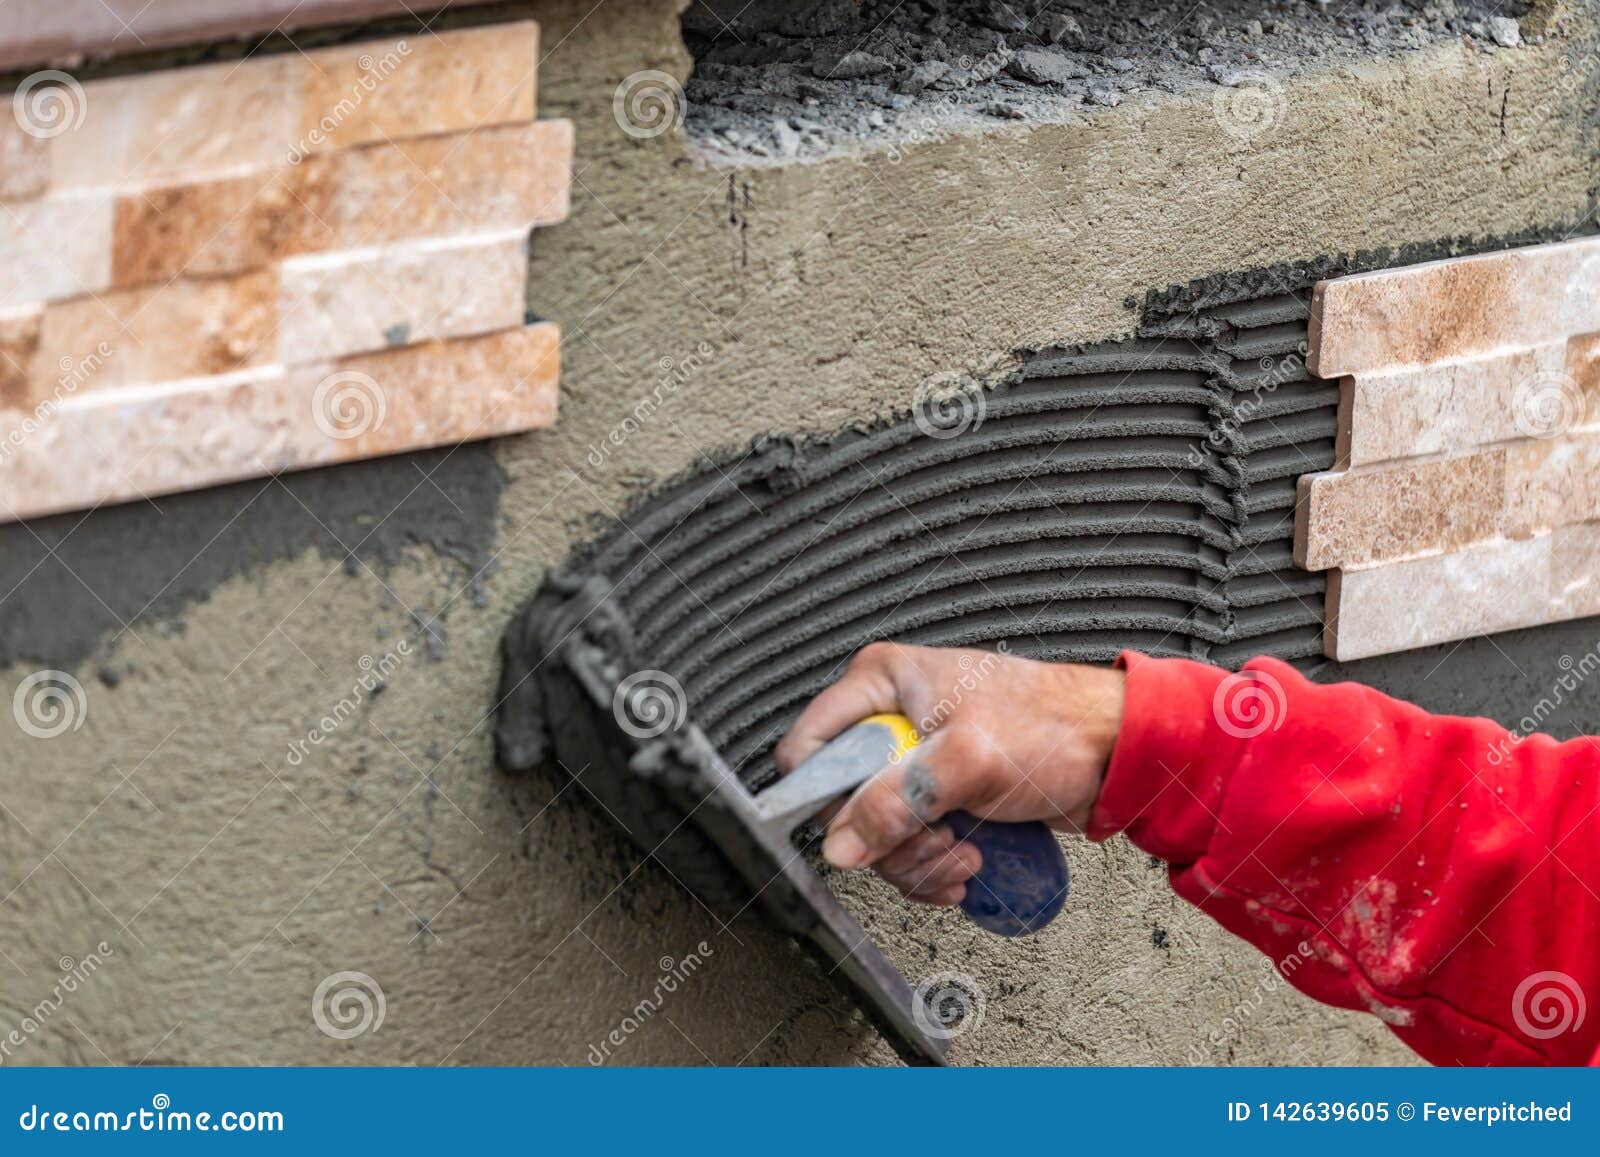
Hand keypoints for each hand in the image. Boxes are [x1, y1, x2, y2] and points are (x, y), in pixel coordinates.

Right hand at [773, 642, 1124, 906]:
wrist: (1113, 753)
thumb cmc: (1055, 726)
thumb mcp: (967, 759)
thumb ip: (898, 800)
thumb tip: (844, 842)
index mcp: (883, 684)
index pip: (810, 746)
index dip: (827, 795)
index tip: (862, 826)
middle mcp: (891, 720)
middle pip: (844, 804)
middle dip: (890, 838)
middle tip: (935, 836)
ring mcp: (914, 762)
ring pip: (876, 836)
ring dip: (919, 860)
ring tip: (965, 850)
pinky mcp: (938, 797)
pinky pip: (909, 848)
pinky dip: (935, 867)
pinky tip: (968, 859)